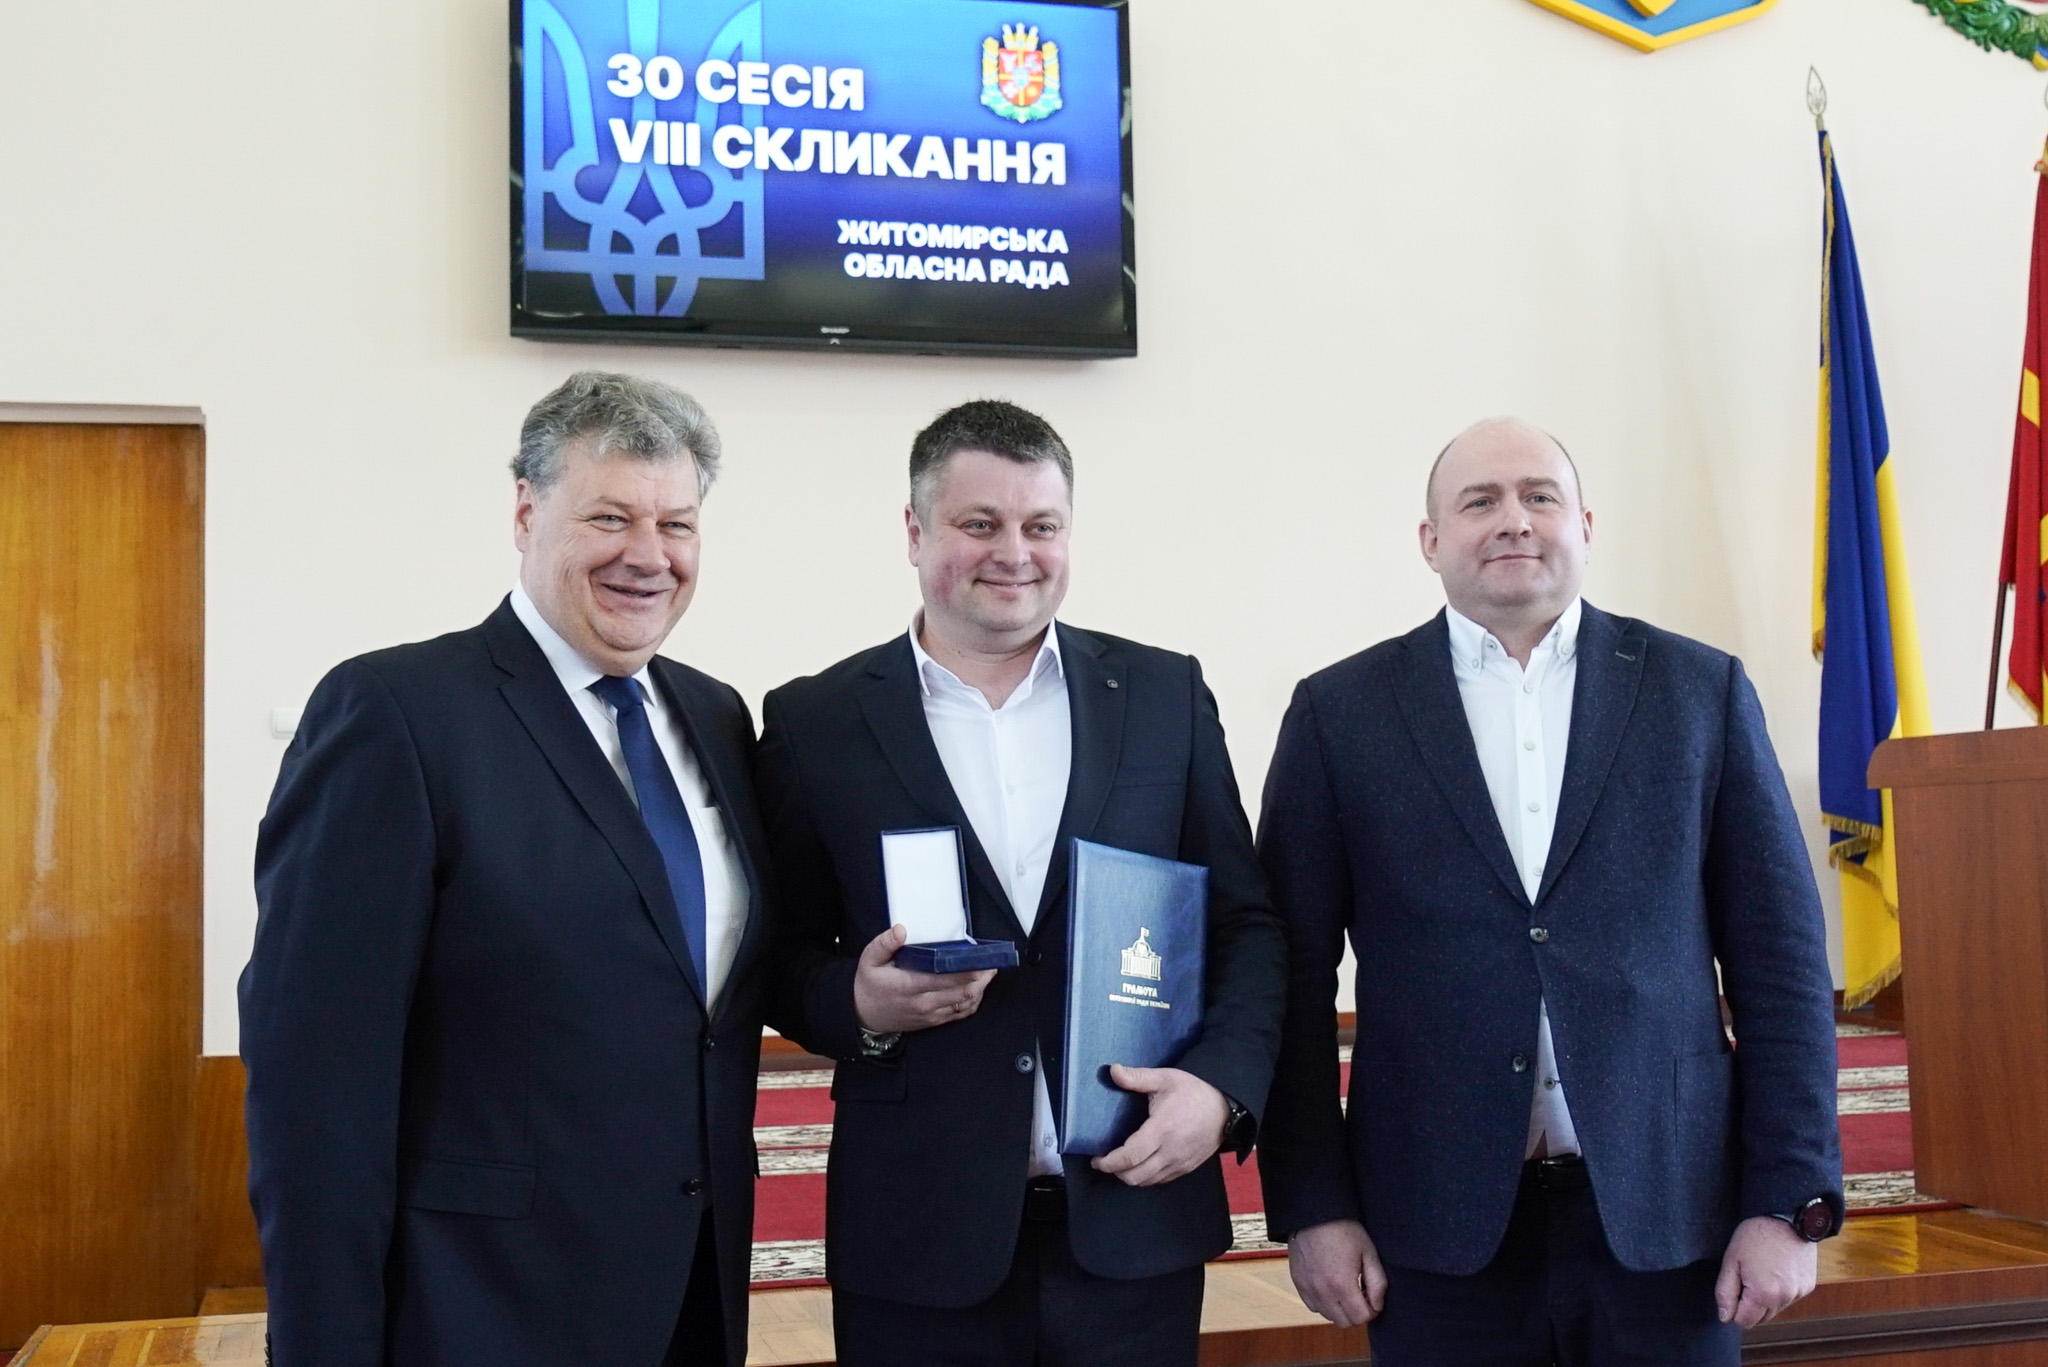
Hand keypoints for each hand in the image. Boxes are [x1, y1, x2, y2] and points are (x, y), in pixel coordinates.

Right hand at [851, 925, 995, 1033]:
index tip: (980, 959)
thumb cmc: (870, 985)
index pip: (945, 978)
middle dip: (981, 977)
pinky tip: (978, 989)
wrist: (863, 1016)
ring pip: (965, 1003)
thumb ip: (884, 944)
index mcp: (908, 986)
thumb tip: (901, 930)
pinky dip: (973, 1000)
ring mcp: (930, 1014)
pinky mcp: (934, 1021)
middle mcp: (923, 1003)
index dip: (966, 970)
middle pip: (962, 991)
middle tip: (991, 962)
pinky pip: (960, 1013)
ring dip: (980, 988)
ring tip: (989, 972)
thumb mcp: (869, 960)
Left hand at [1088, 1066, 1227, 1185]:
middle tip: (1105, 1162)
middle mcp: (1170, 1152)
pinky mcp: (1187, 1168)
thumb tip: (1112, 1070)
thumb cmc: (1193, 1090)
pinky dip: (1147, 1177)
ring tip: (1121, 1164)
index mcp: (1161, 1130)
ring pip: (1147, 1182)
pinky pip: (1161, 1180)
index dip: (1108, 1162)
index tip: (1096, 1159)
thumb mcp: (1165, 1078)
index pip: (1129, 1156)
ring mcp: (1180, 1163)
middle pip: (1135, 1176)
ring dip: (1130, 1176)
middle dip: (1115, 1172)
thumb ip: (1137, 1077)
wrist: (1225, 1106)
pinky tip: (1141, 1165)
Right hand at [1287, 1219, 1387, 1327]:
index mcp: (1342, 1284)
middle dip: (1356, 1313)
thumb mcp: (1369, 1252)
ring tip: (1345, 1289)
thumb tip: (1377, 1305)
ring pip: (1328, 1316)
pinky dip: (1323, 1303)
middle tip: (1360, 1294)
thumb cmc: (1344, 1229)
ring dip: (1340, 1309)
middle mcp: (1322, 1291)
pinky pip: (1313, 1306)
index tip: (1372, 1297)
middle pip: (1344, 1322)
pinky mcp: (1298, 1283)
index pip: (1361, 1318)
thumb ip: (1378, 1283)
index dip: (1372, 1310)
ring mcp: (1308, 1288)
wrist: (1314, 1213)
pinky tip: (1330, 1286)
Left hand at [1714, 1215, 1817, 1327]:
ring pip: (1775, 1309)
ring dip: (1765, 1298)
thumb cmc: (1755, 1235)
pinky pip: (1789, 1298)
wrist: (1787, 1216)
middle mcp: (1784, 1298)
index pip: (1744, 1322)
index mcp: (1763, 1295)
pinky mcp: (1808, 1286)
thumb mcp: (1731, 1260)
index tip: (1733, 1287)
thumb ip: (1725, 1292)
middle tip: (1746, 1276)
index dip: (1733, 1308)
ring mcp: (1799, 1293)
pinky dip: (1780, 1290)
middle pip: (1760, 1318)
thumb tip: (1725, 1317)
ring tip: (1761, 1270)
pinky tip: (1776, 1269)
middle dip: (1749, 1304)